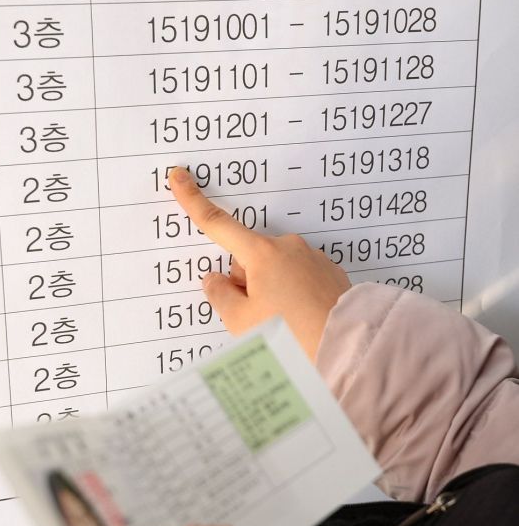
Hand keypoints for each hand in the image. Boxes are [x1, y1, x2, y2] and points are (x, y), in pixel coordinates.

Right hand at [169, 167, 350, 359]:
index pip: (218, 224)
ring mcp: (313, 259)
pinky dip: (294, 296)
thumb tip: (215, 279)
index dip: (194, 201)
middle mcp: (289, 248)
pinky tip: (301, 320)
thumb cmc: (291, 336)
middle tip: (256, 318)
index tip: (179, 177)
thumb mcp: (241, 322)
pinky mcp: (330, 274)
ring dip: (271, 292)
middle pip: (249, 259)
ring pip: (275, 271)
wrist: (347, 349)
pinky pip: (299, 279)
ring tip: (285, 325)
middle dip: (245, 283)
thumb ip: (220, 296)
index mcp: (263, 254)